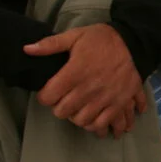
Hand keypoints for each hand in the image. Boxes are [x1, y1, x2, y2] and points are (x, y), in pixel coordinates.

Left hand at [25, 23, 146, 136]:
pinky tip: (93, 119)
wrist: (134, 43)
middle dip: (59, 108)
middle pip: (63, 112)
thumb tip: (27, 49)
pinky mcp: (119, 103)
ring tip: (78, 109)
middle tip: (64, 100)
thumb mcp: (75, 36)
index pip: (48, 97)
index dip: (44, 96)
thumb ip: (51, 44)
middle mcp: (89, 88)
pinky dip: (96, 125)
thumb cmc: (101, 40)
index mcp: (75, 72)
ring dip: (77, 117)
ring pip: (82, 121)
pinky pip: (103, 122)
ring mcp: (105, 98)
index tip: (49, 92)